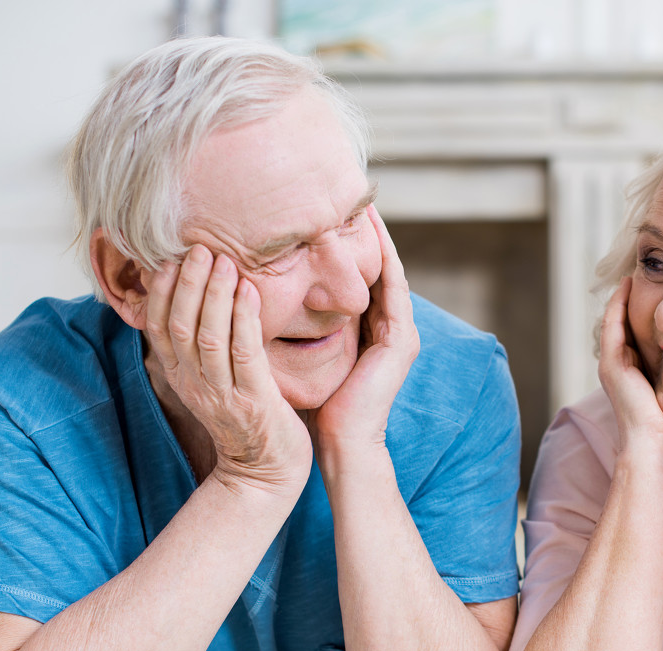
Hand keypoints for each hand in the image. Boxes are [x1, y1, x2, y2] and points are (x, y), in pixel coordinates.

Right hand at [142, 244, 311, 493]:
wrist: (267, 472)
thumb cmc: (246, 418)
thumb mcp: (213, 380)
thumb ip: (203, 346)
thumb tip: (198, 298)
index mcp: (181, 377)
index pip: (158, 327)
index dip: (160, 292)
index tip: (169, 259)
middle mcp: (195, 383)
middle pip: (180, 325)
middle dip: (188, 283)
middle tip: (200, 248)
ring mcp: (223, 393)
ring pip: (208, 335)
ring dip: (215, 294)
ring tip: (224, 260)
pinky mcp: (254, 400)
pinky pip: (244, 352)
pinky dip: (244, 318)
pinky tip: (250, 291)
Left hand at [309, 206, 419, 449]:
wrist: (342, 444)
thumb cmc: (318, 408)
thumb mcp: (308, 356)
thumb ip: (299, 328)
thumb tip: (260, 299)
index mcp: (372, 333)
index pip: (361, 280)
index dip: (347, 248)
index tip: (327, 216)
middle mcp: (391, 328)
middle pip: (378, 269)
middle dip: (366, 234)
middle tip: (349, 194)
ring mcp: (402, 333)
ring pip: (389, 271)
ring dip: (378, 237)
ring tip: (363, 203)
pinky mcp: (402, 339)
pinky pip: (393, 288)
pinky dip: (383, 258)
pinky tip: (371, 233)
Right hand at [599, 277, 662, 472]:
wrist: (658, 453)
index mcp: (642, 375)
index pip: (646, 334)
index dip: (657, 313)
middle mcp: (624, 368)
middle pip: (629, 323)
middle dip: (640, 298)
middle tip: (654, 270)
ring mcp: (614, 367)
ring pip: (616, 320)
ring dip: (625, 295)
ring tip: (638, 268)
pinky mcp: (611, 366)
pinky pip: (611, 326)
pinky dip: (617, 305)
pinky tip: (628, 285)